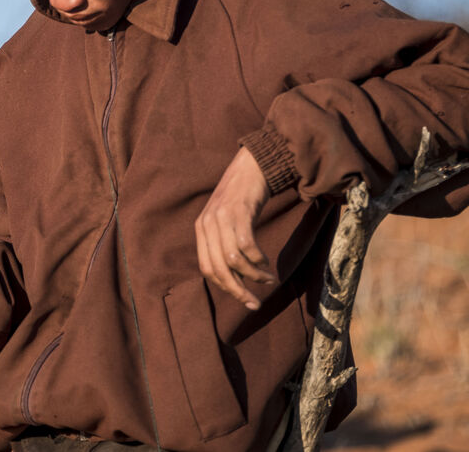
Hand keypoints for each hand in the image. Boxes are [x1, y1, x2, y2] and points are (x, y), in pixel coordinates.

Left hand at [195, 147, 275, 309]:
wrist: (252, 166)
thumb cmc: (242, 198)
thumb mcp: (226, 221)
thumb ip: (225, 244)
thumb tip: (236, 278)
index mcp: (201, 230)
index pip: (206, 269)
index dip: (225, 287)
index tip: (243, 298)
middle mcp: (206, 224)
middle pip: (218, 269)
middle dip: (237, 290)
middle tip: (254, 303)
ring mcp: (221, 217)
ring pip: (232, 260)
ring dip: (252, 275)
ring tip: (268, 280)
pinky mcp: (238, 211)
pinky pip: (246, 245)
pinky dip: (257, 259)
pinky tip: (266, 262)